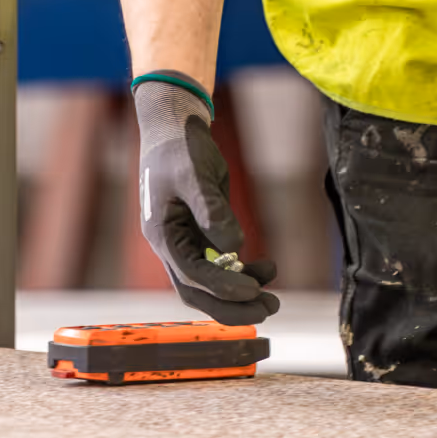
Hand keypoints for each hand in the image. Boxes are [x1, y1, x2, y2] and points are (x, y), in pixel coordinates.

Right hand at [134, 76, 279, 323]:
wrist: (175, 127)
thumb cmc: (182, 147)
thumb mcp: (196, 174)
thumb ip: (212, 211)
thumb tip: (234, 249)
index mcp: (162, 235)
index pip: (192, 276)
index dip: (223, 287)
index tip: (255, 291)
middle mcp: (170, 245)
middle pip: (197, 291)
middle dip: (231, 305)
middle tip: (270, 310)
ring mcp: (184, 241)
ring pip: (209, 281)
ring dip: (239, 291)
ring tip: (274, 296)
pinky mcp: (199, 233)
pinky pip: (219, 263)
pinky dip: (241, 269)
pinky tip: (266, 267)